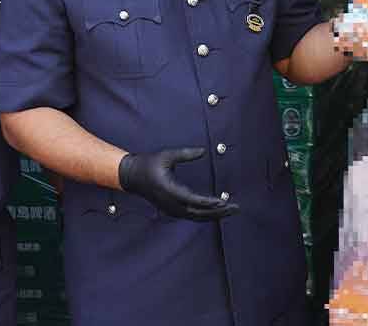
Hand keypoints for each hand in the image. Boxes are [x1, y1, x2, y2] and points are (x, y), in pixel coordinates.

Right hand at [118, 148, 238, 220]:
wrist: (132, 176)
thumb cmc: (149, 164)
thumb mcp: (167, 155)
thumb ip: (186, 154)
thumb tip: (203, 151)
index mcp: (170, 190)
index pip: (193, 200)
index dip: (209, 202)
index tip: (223, 201)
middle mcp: (171, 203)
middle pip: (198, 213)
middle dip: (218, 212)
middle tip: (235, 208)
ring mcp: (171, 209)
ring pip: (196, 217)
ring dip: (214, 215)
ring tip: (230, 211)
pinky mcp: (172, 210)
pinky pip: (191, 216)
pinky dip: (205, 215)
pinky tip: (216, 212)